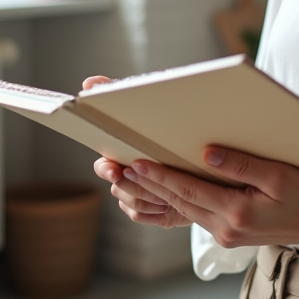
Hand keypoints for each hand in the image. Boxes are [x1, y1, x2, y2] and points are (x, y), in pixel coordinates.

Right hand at [84, 75, 192, 228]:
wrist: (209, 162)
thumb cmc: (173, 127)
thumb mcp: (152, 105)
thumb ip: (116, 91)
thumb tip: (89, 82)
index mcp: (123, 153)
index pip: (103, 165)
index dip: (106, 169)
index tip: (115, 168)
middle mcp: (126, 175)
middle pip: (119, 186)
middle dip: (134, 184)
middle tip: (149, 180)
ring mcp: (137, 194)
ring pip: (131, 202)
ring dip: (149, 197)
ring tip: (168, 190)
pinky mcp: (151, 211)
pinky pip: (141, 216)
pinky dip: (154, 211)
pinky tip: (169, 204)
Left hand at [127, 146, 298, 250]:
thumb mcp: (279, 176)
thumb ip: (243, 165)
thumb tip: (208, 152)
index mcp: (237, 213)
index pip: (189, 191)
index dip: (162, 176)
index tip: (139, 164)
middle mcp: (225, 228)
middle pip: (179, 202)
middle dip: (150, 185)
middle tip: (124, 168)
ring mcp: (224, 235)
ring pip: (183, 210)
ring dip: (159, 193)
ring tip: (135, 177)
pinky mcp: (225, 234)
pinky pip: (194, 215)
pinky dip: (176, 200)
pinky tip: (164, 189)